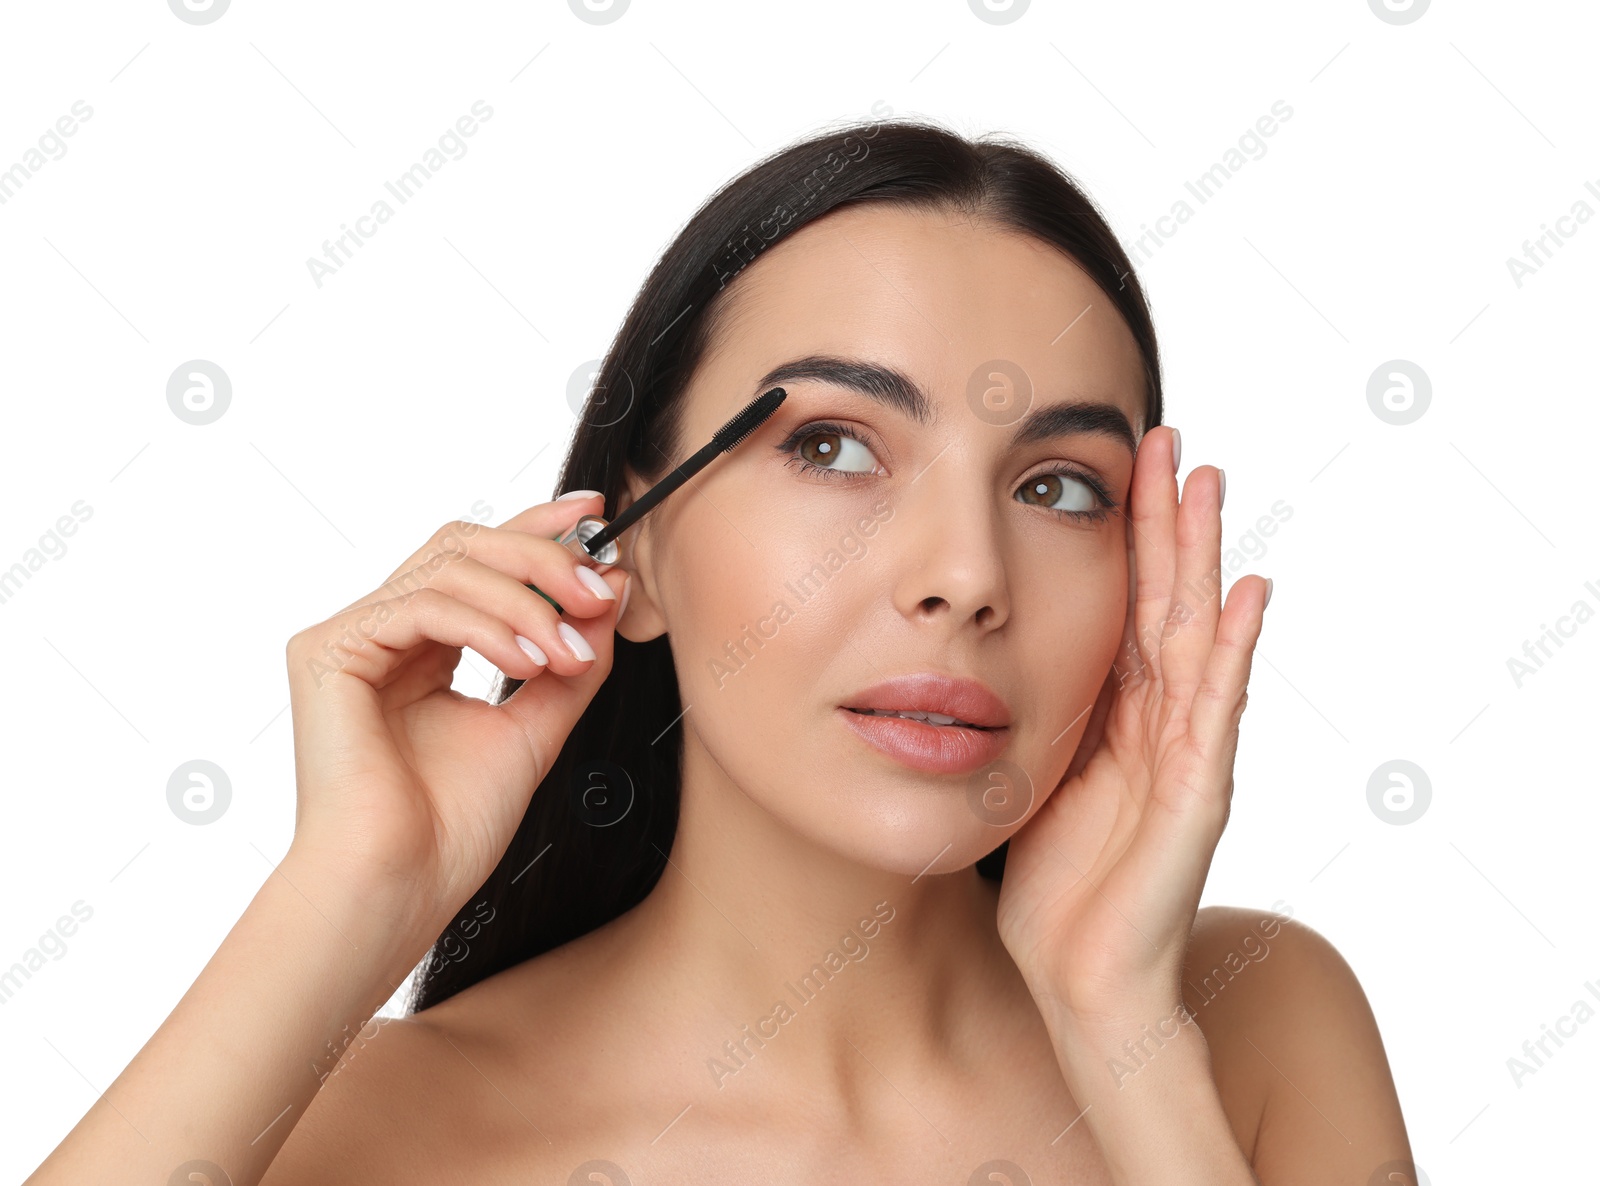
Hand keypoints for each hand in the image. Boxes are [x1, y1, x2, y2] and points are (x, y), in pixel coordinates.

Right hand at [282, 494, 629, 941]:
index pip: (481, 559)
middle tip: (597, 588)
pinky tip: (527, 662)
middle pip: (464, 545)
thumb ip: (571, 660)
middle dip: (542, 557)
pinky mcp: (327, 651)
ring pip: (448, 566)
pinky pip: (421, 604)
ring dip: (526, 600)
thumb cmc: (451, 829)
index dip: (538, 528)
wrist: (397, 889)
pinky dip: (487, 625)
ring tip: (569, 650)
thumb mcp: (536, 729)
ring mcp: (351, 637)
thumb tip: (611, 590)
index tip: (599, 516)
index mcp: (424, 646)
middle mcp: (383, 631)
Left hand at [995, 427, 1269, 1024]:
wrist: (1079, 974)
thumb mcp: (1029, 769)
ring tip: (1211, 484)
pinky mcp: (1198, 794)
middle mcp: (1157, 719)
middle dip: (1167, 520)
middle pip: (1165, 599)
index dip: (1126, 534)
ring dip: (1204, 557)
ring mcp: (1185, 752)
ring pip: (1197, 634)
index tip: (1121, 459)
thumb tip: (986, 643)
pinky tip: (1250, 593)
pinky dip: (1236, 650)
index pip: (1125, 602)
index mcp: (1114, 712)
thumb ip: (1031, 708)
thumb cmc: (1053, 881)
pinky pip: (1218, 710)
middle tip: (1170, 437)